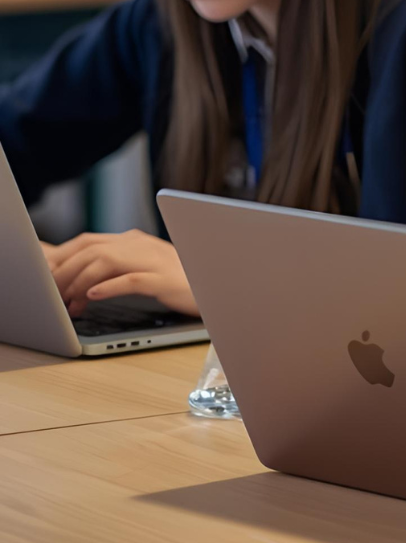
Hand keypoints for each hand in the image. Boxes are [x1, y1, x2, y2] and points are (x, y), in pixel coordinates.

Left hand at [41, 230, 198, 317]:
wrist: (222, 285)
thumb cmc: (185, 282)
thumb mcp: (148, 270)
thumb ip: (121, 268)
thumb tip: (84, 282)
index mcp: (136, 241)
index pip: (89, 241)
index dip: (63, 256)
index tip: (47, 275)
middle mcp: (142, 245)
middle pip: (91, 249)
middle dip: (65, 269)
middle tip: (52, 291)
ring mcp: (155, 261)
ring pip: (106, 262)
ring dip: (81, 281)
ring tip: (70, 301)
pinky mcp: (165, 279)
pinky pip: (131, 280)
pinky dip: (108, 287)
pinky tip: (93, 297)